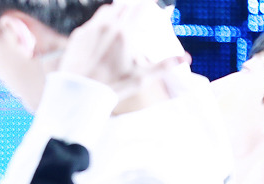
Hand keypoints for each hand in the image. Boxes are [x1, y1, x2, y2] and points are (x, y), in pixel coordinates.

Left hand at [59, 0, 188, 100]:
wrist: (77, 94)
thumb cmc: (111, 88)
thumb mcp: (140, 79)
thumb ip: (163, 66)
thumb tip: (186, 58)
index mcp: (124, 33)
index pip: (140, 7)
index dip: (148, 3)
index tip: (154, 4)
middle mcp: (107, 27)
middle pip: (124, 5)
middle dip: (133, 6)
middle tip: (139, 11)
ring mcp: (90, 30)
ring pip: (107, 10)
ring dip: (116, 11)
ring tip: (122, 19)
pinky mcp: (77, 36)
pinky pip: (92, 22)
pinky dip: (101, 23)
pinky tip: (104, 32)